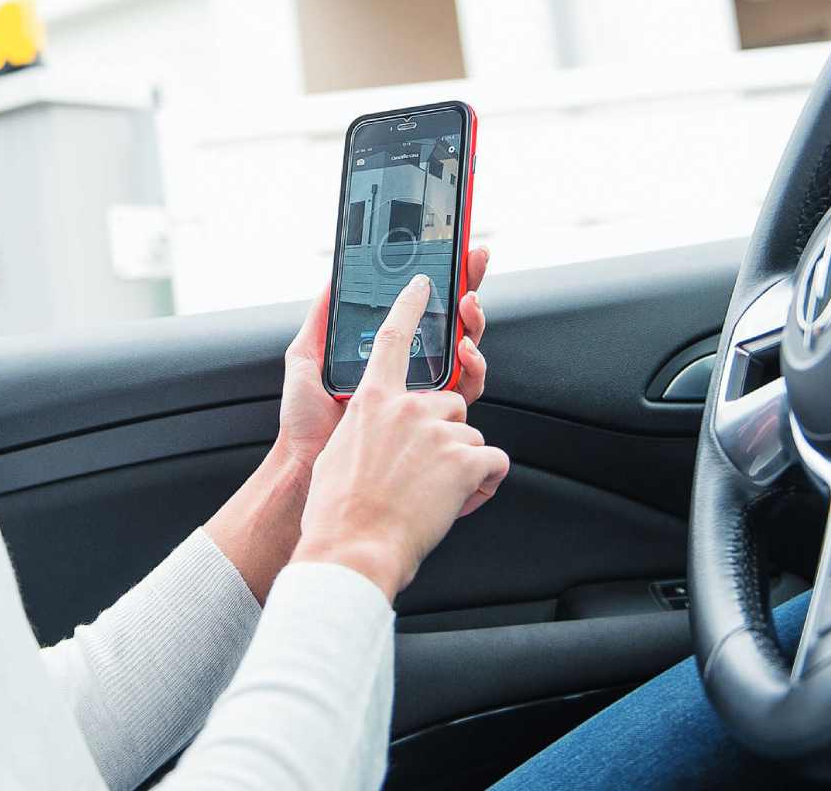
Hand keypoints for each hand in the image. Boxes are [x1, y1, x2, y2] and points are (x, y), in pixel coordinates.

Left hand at [276, 246, 492, 468]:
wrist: (309, 465)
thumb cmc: (305, 421)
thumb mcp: (305, 360)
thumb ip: (319, 322)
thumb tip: (331, 282)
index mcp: (385, 355)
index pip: (420, 312)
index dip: (441, 281)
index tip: (456, 250)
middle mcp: (411, 372)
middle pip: (451, 323)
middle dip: (469, 288)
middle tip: (471, 265)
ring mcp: (425, 395)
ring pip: (466, 350)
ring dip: (473, 322)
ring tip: (465, 305)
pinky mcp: (435, 422)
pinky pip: (467, 388)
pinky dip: (473, 366)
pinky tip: (463, 351)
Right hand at [291, 273, 511, 601]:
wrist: (352, 550)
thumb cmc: (337, 512)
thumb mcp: (337, 452)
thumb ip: (364, 428)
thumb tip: (376, 431)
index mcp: (371, 400)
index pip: (397, 335)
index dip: (414, 304)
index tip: (427, 281)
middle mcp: (407, 407)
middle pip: (450, 398)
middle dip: (446, 430)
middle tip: (423, 465)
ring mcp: (439, 430)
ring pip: (469, 433)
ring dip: (460, 463)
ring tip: (432, 494)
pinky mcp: (466, 459)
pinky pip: (493, 460)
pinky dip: (484, 483)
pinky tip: (463, 499)